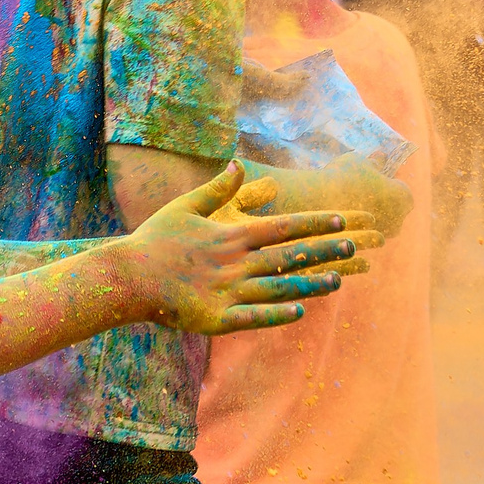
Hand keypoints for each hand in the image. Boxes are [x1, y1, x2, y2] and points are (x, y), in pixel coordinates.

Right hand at [116, 164, 361, 334]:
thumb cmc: (155, 239)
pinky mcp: (217, 319)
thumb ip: (216, 189)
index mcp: (231, 235)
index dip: (314, 223)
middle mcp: (236, 263)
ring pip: (280, 288)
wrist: (128, 276)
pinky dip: (278, 315)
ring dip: (311, 284)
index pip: (283, 226)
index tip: (340, 219)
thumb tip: (238, 164)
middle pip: (289, 256)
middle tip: (355, 246)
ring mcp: (228, 292)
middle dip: (324, 251)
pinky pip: (254, 318)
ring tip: (338, 280)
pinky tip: (299, 312)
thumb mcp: (185, 207)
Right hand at [310, 154, 413, 239]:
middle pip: (393, 208)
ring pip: (379, 222)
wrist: (319, 203)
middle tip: (360, 189)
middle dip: (381, 200)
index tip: (370, 177)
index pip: (400, 188)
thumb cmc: (345, 177)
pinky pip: (364, 233)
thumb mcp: (362, 161)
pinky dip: (357, 226)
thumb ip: (375, 162)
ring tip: (348, 201)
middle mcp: (398, 221)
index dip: (386, 181)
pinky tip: (341, 214)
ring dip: (369, 214)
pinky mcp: (364, 245)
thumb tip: (381, 156)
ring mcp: (381, 236)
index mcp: (403, 197)